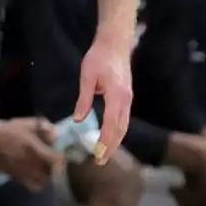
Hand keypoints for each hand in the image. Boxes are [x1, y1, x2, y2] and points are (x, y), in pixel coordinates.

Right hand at [0, 117, 64, 190]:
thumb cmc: (9, 130)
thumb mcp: (28, 123)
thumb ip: (44, 126)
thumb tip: (56, 135)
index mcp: (37, 150)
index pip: (57, 160)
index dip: (61, 157)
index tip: (59, 152)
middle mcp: (34, 165)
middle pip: (53, 172)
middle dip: (54, 166)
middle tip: (51, 159)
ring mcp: (26, 174)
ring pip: (45, 181)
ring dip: (47, 175)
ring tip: (44, 168)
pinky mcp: (18, 179)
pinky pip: (34, 187)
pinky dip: (38, 183)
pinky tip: (36, 175)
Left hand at [75, 35, 133, 164]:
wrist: (116, 42)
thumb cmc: (99, 57)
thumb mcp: (87, 76)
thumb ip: (83, 99)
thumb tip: (77, 120)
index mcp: (116, 95)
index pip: (111, 125)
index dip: (105, 142)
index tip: (98, 155)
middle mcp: (125, 99)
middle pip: (120, 129)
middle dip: (111, 147)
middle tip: (100, 162)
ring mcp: (128, 98)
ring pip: (124, 126)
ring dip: (116, 141)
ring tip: (105, 154)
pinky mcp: (127, 97)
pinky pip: (124, 119)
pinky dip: (118, 132)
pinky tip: (110, 138)